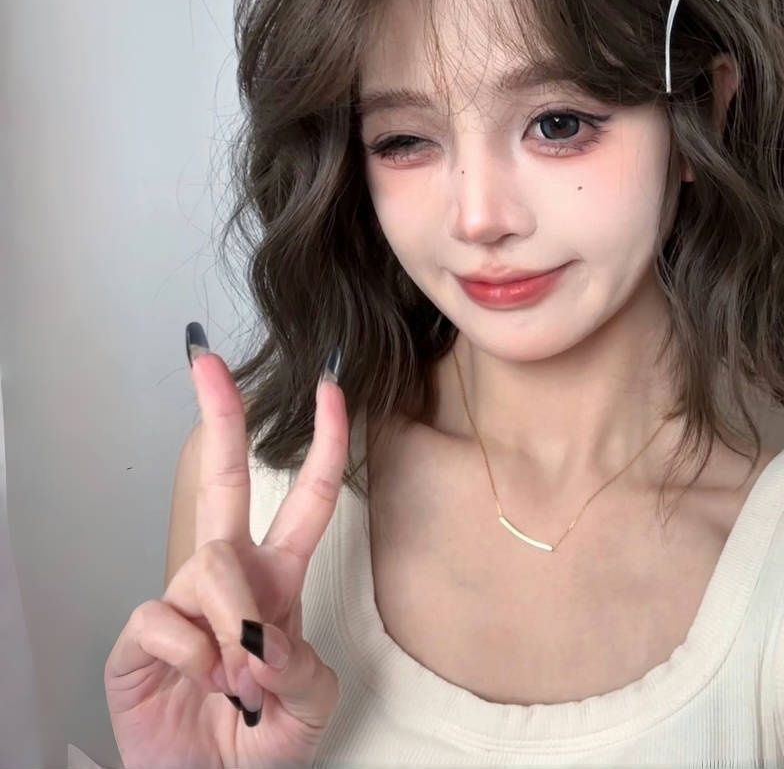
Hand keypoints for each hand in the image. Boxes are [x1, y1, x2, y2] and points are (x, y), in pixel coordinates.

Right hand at [104, 329, 348, 767]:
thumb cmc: (262, 739)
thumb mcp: (309, 704)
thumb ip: (302, 665)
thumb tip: (262, 636)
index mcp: (280, 576)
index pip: (307, 496)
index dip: (325, 441)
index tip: (331, 388)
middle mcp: (231, 575)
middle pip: (224, 479)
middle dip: (219, 415)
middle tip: (207, 360)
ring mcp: (185, 600)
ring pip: (213, 564)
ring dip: (238, 627)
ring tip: (241, 679)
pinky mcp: (143, 635)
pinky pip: (168, 617)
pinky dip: (198, 657)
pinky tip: (201, 680)